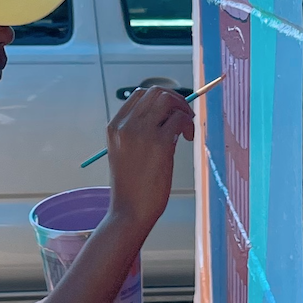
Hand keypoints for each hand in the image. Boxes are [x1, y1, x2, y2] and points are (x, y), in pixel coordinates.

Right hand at [106, 87, 194, 232]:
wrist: (130, 211)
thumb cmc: (132, 187)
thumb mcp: (127, 153)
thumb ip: (141, 133)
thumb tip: (170, 116)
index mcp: (114, 127)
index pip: (140, 95)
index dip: (161, 98)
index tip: (172, 111)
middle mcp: (125, 125)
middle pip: (155, 92)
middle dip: (175, 99)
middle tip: (185, 116)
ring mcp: (141, 132)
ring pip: (167, 100)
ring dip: (183, 109)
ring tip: (187, 129)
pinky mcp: (158, 142)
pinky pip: (180, 118)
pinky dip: (189, 124)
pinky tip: (188, 138)